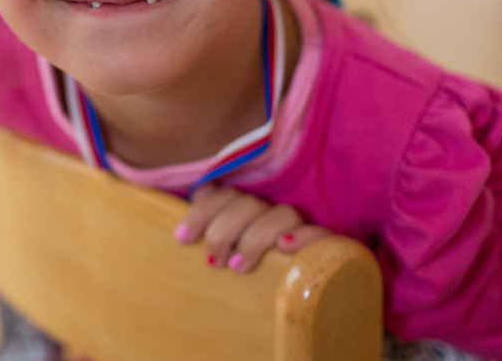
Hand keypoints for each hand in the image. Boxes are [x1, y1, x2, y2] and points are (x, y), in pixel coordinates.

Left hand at [173, 183, 331, 272]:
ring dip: (256, 238)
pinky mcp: (322, 249)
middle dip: (224, 230)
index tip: (181, 239)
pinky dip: (303, 237)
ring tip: (238, 267)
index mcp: (244, 210)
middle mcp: (270, 214)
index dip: (201, 211)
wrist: (285, 308)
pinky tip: (283, 248)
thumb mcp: (220, 258)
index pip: (224, 194)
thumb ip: (206, 239)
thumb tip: (180, 236)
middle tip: (212, 262)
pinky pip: (320, 235)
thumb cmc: (240, 281)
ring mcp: (297, 230)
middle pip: (248, 203)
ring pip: (283, 214)